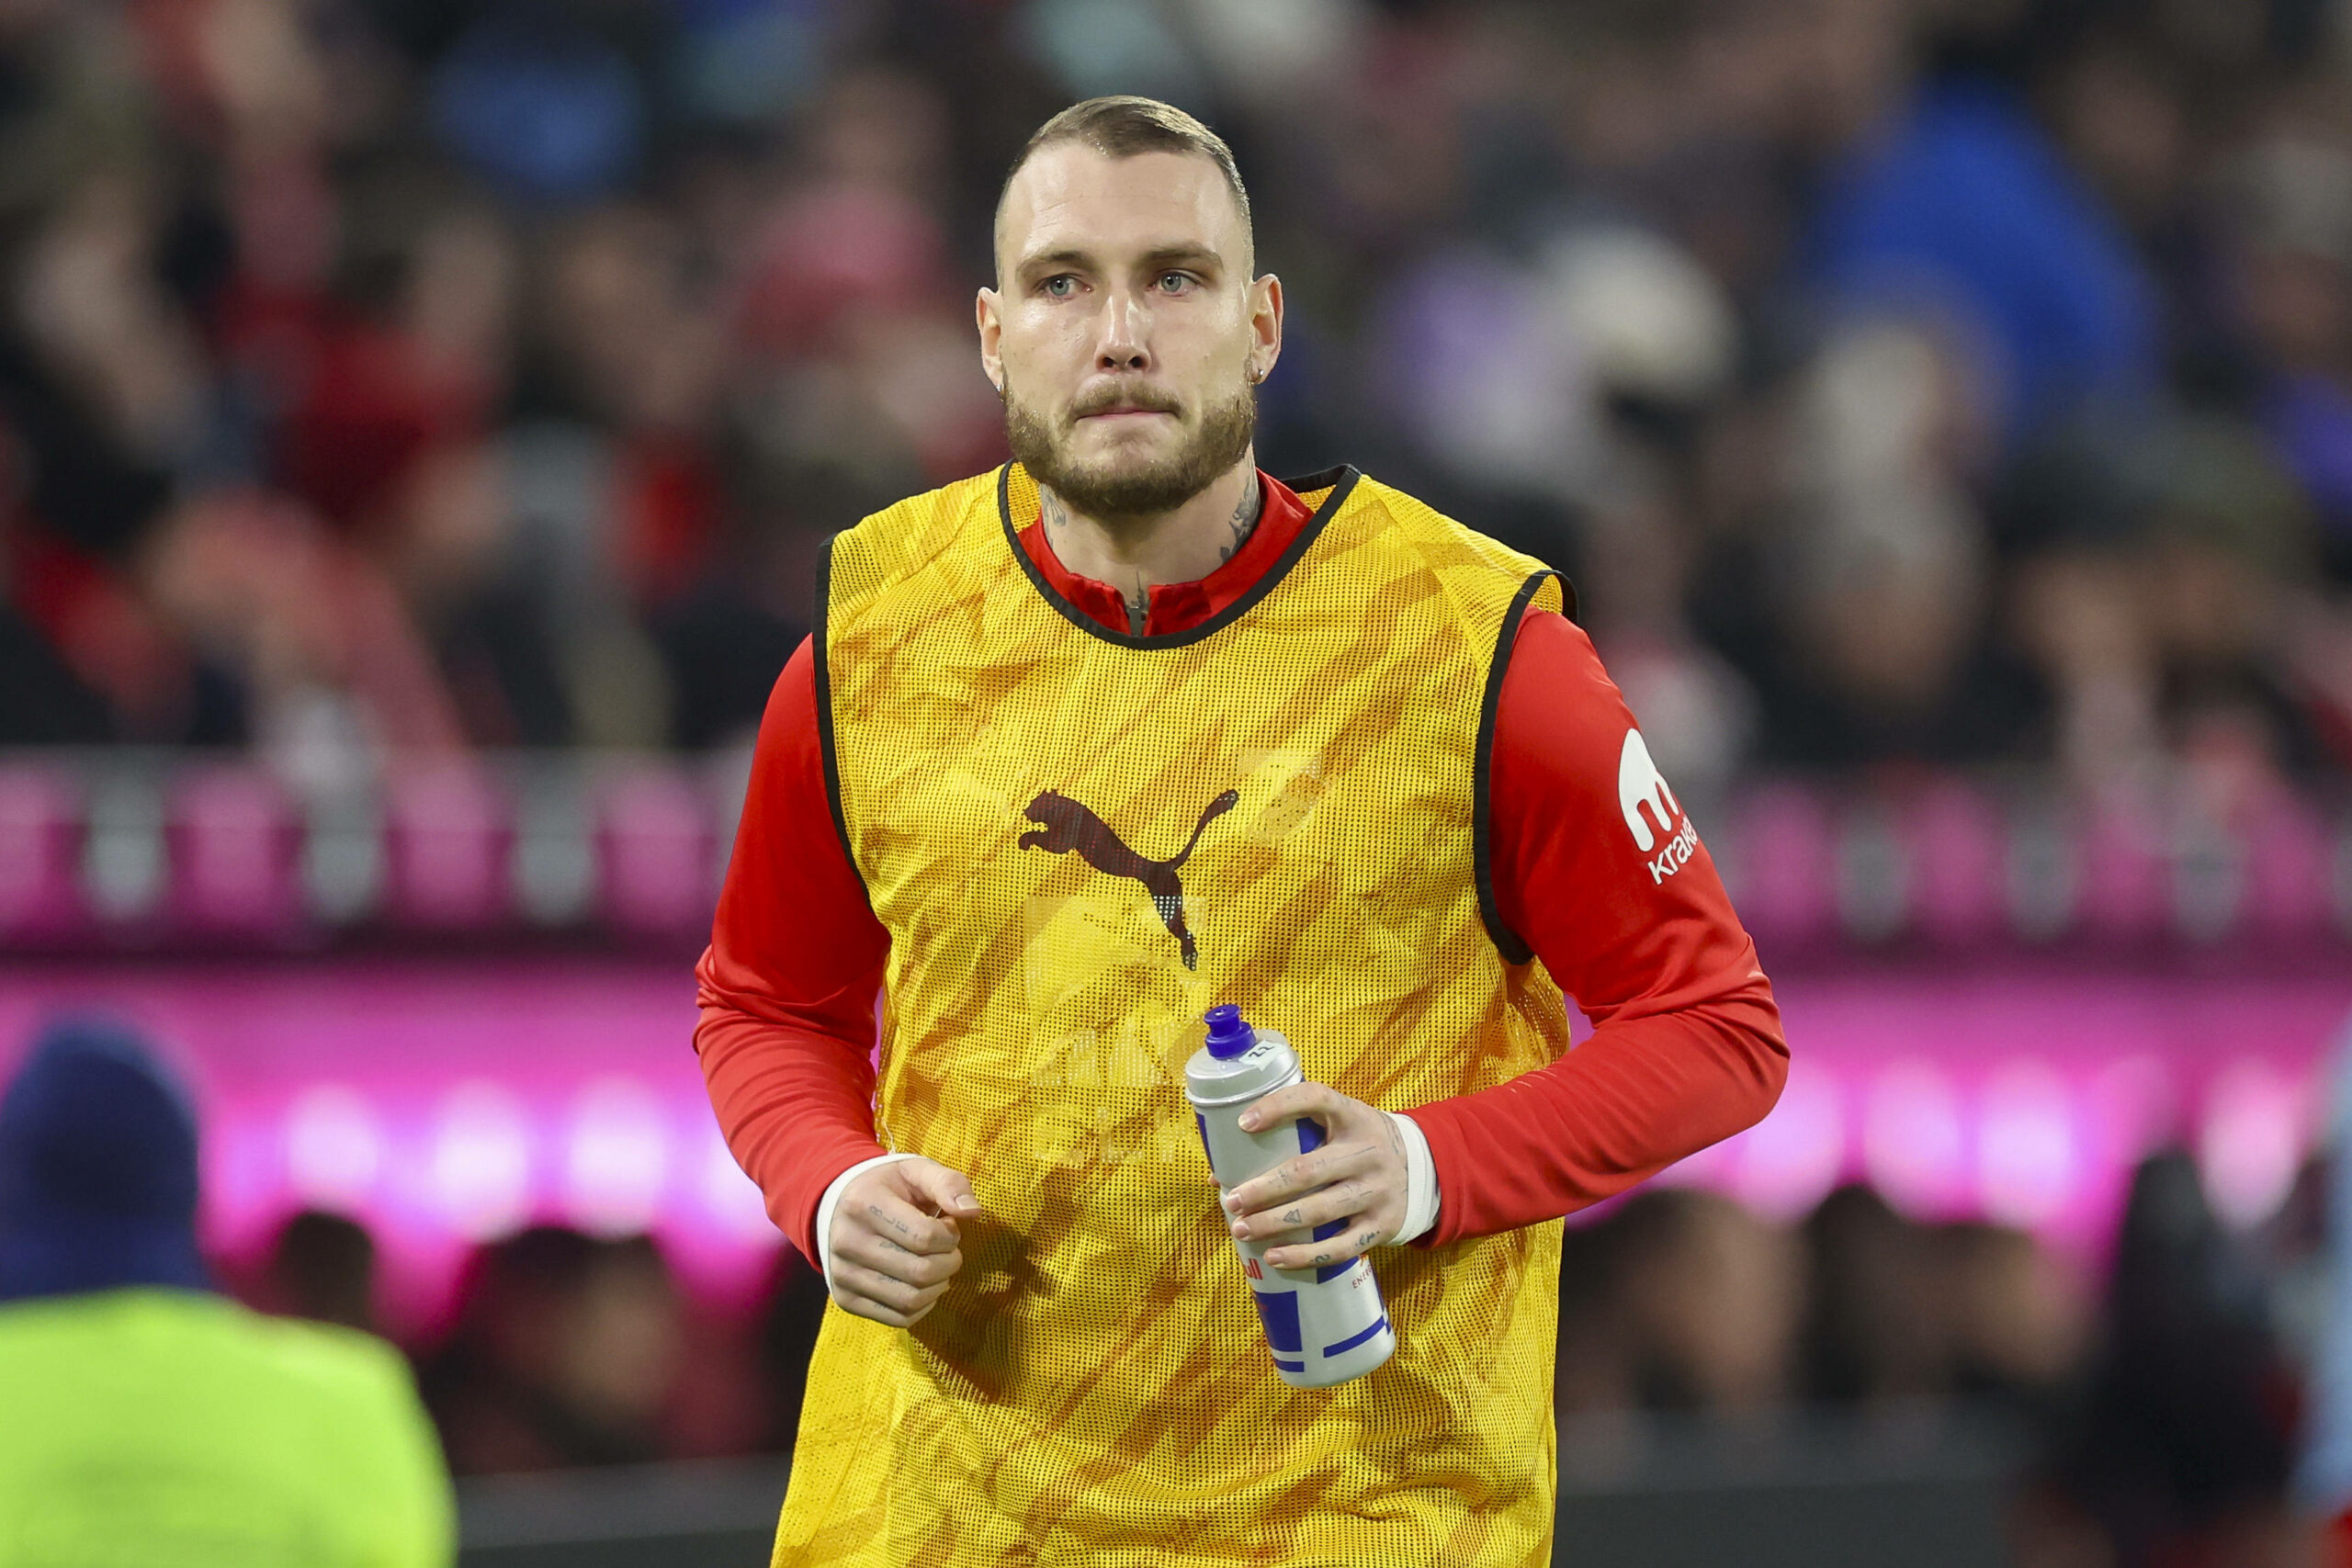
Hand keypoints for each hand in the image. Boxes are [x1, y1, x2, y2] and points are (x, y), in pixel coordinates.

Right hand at [827, 1157, 983, 1327]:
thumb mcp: (916, 1171)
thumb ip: (948, 1184)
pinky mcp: (845, 1299)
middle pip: (919, 1272)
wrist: (838, 1206)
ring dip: (938, 1286)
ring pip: (910, 1300)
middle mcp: (847, 1242)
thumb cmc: (888, 1188)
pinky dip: (922, 1307)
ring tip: (937, 1267)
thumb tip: (972, 1211)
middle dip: (949, 1263)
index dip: (949, 1236)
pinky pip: (897, 1318)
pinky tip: (923, 1286)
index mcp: (864, 1203)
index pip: (923, 1237)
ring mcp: (842, 1274)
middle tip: (948, 1250)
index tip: (948, 1226)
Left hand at [1219, 1082, 1408, 1272]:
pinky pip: (1339, 1246)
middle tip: (1232, 1200)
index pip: (1315, 1099)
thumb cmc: (1358, 1143)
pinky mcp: (1381, 1226)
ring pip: (1319, 1211)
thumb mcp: (1338, 1125)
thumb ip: (1290, 1137)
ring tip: (1242, 1229)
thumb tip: (1222, 1174)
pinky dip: (1304, 1255)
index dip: (1278, 1107)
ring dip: (1274, 1223)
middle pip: (1307, 1170)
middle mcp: (1367, 1152)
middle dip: (1263, 1188)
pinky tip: (1275, 1257)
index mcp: (1352, 1116)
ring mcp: (1377, 1191)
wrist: (1425, 1170)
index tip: (1243, 1124)